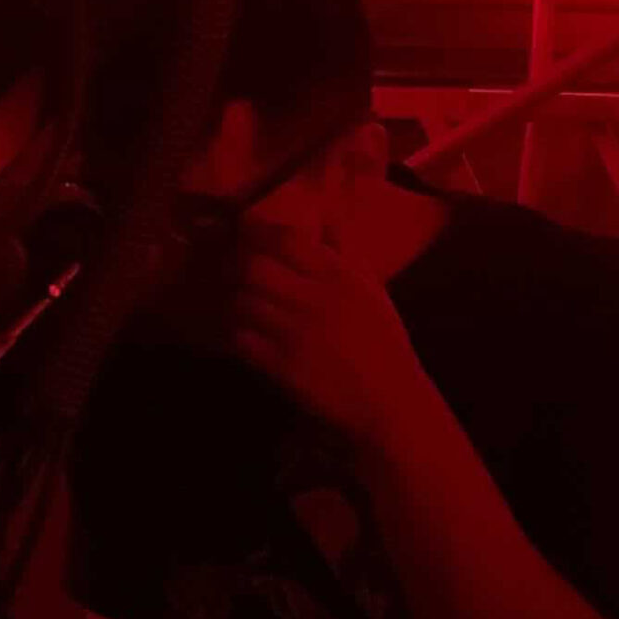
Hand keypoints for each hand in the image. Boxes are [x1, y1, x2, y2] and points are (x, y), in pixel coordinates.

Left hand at [230, 220, 419, 446]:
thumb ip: (346, 254)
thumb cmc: (382, 342)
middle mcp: (314, 299)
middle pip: (254, 267)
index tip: (248, 236)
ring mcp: (296, 333)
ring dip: (233, 301)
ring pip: (243, 301)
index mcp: (338, 276)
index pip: (286, 240)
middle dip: (236, 266)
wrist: (389, 399)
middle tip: (230, 271)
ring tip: (234, 303)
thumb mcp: (372, 290)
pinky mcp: (283, 366)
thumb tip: (328, 219)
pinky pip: (242, 339)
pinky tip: (241, 334)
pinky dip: (236, 333)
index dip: (259, 234)